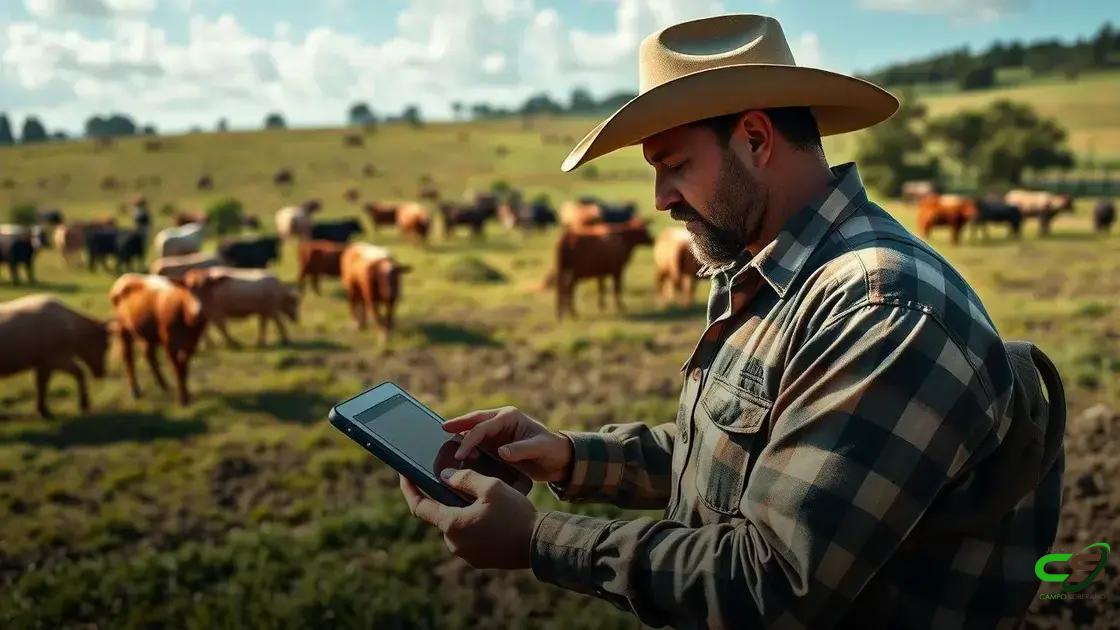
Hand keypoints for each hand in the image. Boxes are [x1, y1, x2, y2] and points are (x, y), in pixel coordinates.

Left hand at [399, 470, 538, 568]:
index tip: (404, 474)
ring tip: (482, 496)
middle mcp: (454, 543)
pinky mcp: (479, 559)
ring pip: (457, 525)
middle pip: (441, 514)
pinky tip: (491, 514)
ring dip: (463, 511)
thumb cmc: (515, 514)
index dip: (409, 489)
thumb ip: (465, 478)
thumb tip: (445, 476)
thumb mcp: (490, 487)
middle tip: (458, 480)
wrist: (539, 544)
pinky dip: (474, 523)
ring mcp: (466, 554)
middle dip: (446, 498)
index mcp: (452, 524)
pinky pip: (470, 537)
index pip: (419, 506)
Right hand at [444, 406, 572, 482]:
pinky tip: (458, 457)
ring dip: (461, 439)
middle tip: (442, 429)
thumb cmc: (552, 450)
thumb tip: (501, 452)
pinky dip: (468, 449)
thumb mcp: (540, 449)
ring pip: (473, 432)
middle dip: (458, 425)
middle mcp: (500, 422)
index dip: (469, 439)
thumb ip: (521, 450)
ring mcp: (497, 433)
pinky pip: (477, 444)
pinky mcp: (496, 444)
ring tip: (448, 451)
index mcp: (509, 417)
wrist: (559, 460)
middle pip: (474, 421)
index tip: (460, 455)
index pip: (483, 426)